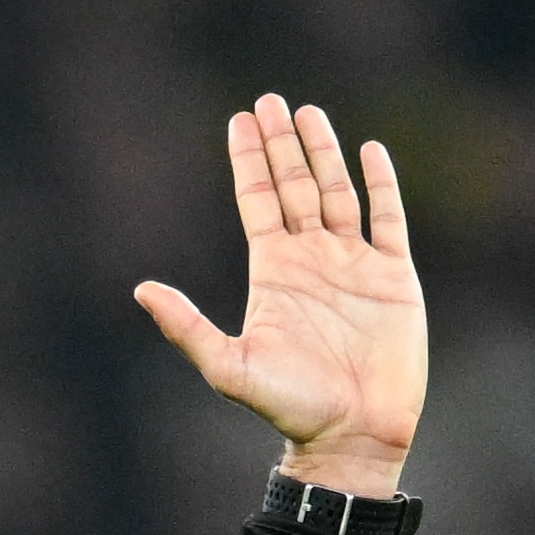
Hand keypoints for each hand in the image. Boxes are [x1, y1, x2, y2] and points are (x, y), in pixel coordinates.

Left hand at [137, 94, 426, 500]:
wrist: (352, 435)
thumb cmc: (290, 407)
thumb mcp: (229, 367)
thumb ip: (186, 327)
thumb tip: (141, 289)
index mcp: (273, 271)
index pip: (257, 201)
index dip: (248, 161)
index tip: (240, 119)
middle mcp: (311, 259)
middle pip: (294, 185)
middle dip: (282, 143)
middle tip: (270, 99)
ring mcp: (353, 264)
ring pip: (338, 192)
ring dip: (324, 153)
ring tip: (309, 113)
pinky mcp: (393, 278)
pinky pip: (387, 219)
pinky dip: (381, 185)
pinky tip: (369, 151)